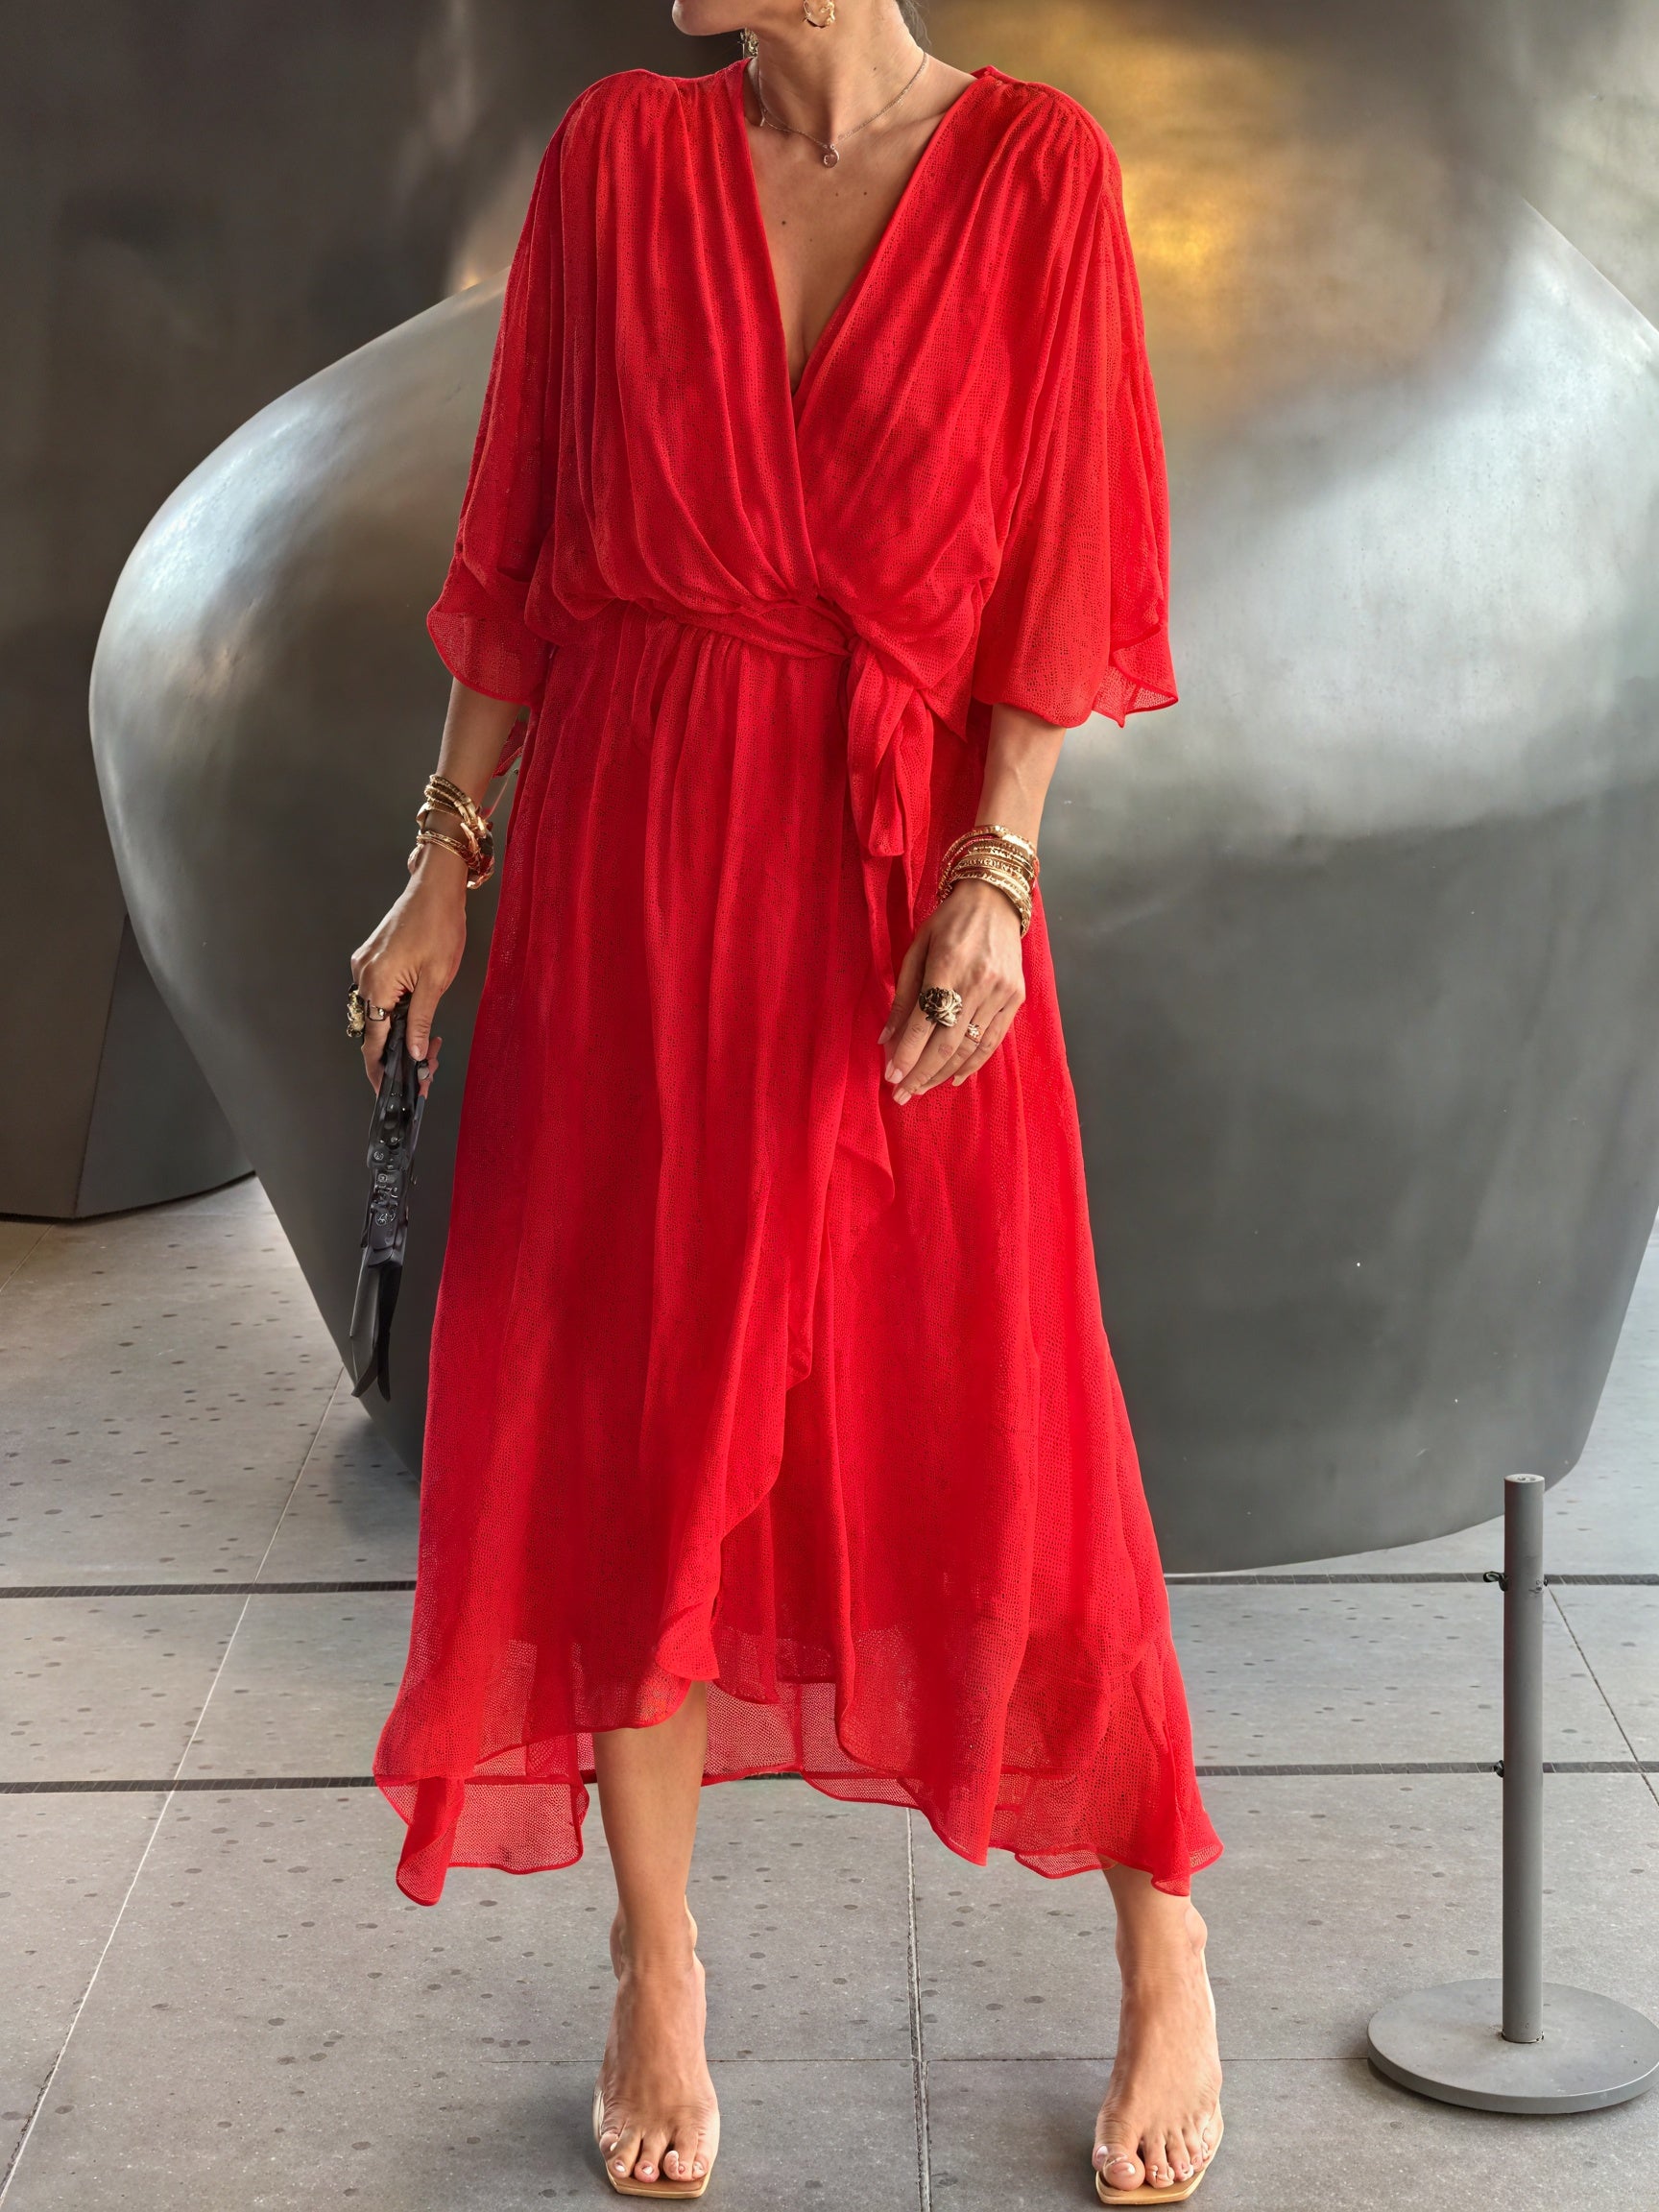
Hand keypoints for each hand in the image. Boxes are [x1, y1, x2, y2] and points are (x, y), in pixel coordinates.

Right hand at [349, 844, 467, 1092]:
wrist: (436, 887)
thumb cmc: (440, 925)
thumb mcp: (436, 980)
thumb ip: (420, 1020)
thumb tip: (412, 1052)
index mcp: (376, 983)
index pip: (374, 1041)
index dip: (382, 1070)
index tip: (391, 1091)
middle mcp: (363, 975)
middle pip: (373, 1029)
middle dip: (398, 1052)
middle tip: (428, 1063)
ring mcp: (364, 965)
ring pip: (376, 1013)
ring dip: (398, 1032)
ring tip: (428, 1041)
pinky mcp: (371, 959)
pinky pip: (378, 994)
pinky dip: (395, 1010)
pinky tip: (416, 1016)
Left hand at [880, 878, 1025, 1104]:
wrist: (995, 902)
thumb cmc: (948, 923)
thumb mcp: (917, 949)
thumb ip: (903, 996)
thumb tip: (887, 1038)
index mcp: (947, 966)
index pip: (924, 1023)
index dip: (907, 1054)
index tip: (891, 1078)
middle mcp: (977, 983)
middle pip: (947, 1043)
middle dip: (921, 1073)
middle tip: (902, 1095)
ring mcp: (1000, 992)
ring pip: (969, 1046)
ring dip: (943, 1073)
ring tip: (922, 1088)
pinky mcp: (1015, 998)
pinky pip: (992, 1040)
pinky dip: (972, 1063)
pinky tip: (953, 1077)